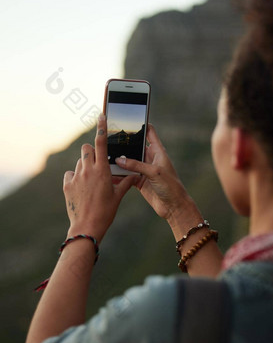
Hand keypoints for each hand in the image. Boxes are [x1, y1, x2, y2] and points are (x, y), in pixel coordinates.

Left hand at [63, 114, 135, 242]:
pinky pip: (70, 174)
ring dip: (85, 166)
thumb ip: (126, 182)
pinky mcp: (67, 185)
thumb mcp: (118, 196)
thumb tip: (134, 175)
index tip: (101, 116)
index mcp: (102, 170)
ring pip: (79, 162)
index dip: (101, 128)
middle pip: (86, 148)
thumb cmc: (106, 212)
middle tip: (97, 163)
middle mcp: (88, 170)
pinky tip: (81, 188)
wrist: (87, 227)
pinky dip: (75, 177)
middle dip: (91, 151)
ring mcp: (76, 177)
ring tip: (91, 182)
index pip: (101, 142)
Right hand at [115, 125, 194, 221]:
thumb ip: (136, 165)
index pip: (149, 132)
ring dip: (120, 159)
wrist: (174, 207)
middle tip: (110, 136)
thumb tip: (119, 159)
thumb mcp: (154, 172)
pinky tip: (109, 171)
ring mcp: (144, 170)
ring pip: (129, 160)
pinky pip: (126, 174)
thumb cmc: (171, 187)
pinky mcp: (139, 180)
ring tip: (106, 153)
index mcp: (158, 151)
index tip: (128, 118)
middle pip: (135, 146)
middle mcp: (150, 158)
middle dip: (124, 142)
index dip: (141, 124)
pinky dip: (119, 173)